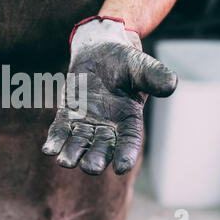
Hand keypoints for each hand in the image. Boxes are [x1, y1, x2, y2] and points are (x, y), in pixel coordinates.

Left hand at [42, 16, 176, 174]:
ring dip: (72, 153)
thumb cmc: (125, 61)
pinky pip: (60, 130)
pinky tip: (48, 149)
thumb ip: (154, 76)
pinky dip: (55, 140)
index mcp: (129, 120)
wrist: (100, 51)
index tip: (121, 168)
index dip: (126, 154)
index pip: (129, 141)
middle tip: (90, 168)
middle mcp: (107, 127)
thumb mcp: (141, 66)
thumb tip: (171, 85)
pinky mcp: (67, 115)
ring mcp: (86, 122)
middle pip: (102, 147)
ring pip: (79, 143)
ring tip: (64, 162)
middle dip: (96, 158)